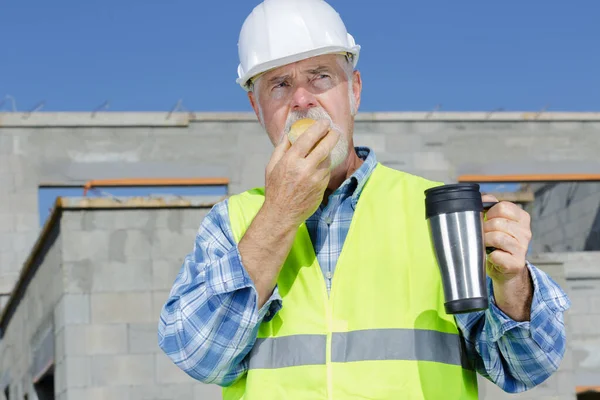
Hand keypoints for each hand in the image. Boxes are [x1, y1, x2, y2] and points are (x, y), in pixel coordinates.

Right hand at [263, 119, 339, 227]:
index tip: (325, 122)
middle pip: (325, 147)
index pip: (308, 138)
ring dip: (327, 154)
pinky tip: (319, 167)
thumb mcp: (272, 166)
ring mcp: (315, 179)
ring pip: (327, 160)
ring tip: (324, 150)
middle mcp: (304, 168)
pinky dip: (324, 168)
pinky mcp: (321, 188)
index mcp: (291, 160)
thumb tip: (289, 132)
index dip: (319, 128)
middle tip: (335, 131)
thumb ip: (281, 148)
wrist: (282, 214)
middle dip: (332, 136)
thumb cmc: (275, 189)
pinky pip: (326, 173)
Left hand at [482, 194, 533, 320]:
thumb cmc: (497, 244)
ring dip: (485, 241)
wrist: (505, 271)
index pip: (503, 207)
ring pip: (496, 237)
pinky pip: (496, 255)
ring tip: (486, 245)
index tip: (486, 220)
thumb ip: (489, 208)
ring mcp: (523, 248)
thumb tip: (481, 198)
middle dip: (484, 229)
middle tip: (484, 235)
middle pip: (497, 222)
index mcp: (522, 218)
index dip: (489, 213)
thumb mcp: (496, 223)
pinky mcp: (516, 263)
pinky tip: (492, 256)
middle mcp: (526, 232)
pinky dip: (490, 256)